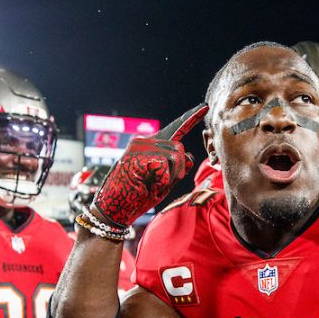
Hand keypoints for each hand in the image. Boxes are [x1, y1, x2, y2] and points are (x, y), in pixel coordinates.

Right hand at [92, 105, 206, 227]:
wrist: (113, 210)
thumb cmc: (136, 197)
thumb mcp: (164, 182)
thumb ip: (177, 169)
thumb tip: (189, 157)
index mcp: (150, 145)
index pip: (174, 129)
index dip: (190, 118)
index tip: (205, 107)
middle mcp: (144, 141)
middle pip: (179, 148)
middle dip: (178, 170)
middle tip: (160, 184)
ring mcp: (139, 147)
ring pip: (175, 157)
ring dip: (170, 177)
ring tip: (152, 184)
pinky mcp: (138, 156)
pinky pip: (165, 167)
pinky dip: (162, 181)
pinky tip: (147, 185)